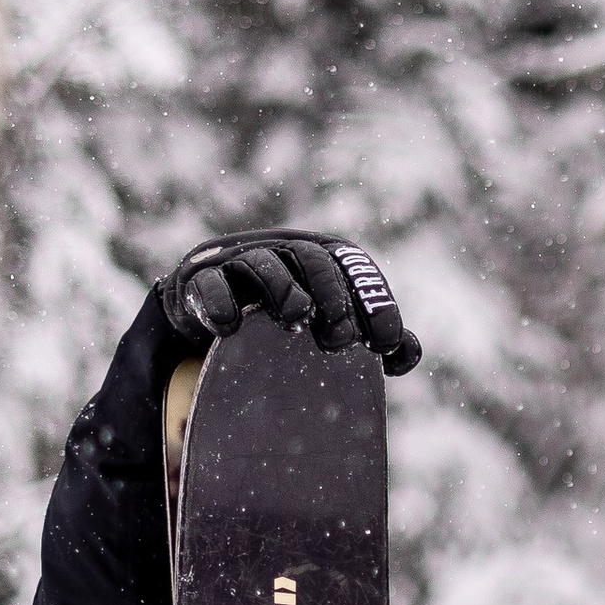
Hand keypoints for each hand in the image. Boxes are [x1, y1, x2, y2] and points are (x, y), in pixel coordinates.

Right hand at [160, 231, 419, 375]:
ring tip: (295, 320)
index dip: (376, 303)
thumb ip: (367, 333)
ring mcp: (238, 261)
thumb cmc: (279, 317)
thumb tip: (407, 354)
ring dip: (283, 290)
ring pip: (262, 263)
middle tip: (338, 340)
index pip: (355, 267)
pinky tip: (230, 329)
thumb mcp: (325, 322)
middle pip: (313, 259)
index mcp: (319, 257)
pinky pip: (209, 284)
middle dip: (333, 298)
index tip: (384, 346)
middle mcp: (281, 251)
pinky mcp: (197, 280)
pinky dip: (220, 304)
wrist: (211, 312)